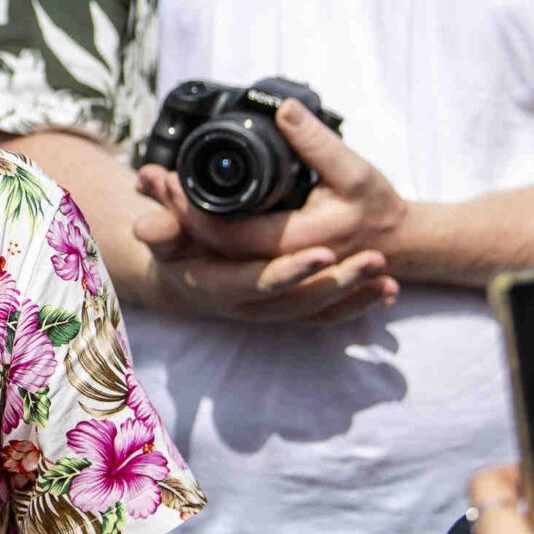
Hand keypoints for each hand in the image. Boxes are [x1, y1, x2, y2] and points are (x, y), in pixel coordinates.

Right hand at [129, 153, 397, 325]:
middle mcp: (247, 306)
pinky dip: (358, 306)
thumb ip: (162, 223)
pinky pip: (328, 315)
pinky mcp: (289, 311)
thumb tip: (146, 218)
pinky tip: (387, 291)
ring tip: (385, 273)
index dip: (291, 271)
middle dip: (339, 282)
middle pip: (299, 300)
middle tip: (374, 258)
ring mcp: (270, 312)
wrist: (185, 281)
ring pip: (318, 310)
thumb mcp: (166, 233)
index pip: (258, 282)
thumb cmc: (176, 248)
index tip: (324, 253)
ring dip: (354, 294)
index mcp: (218, 285)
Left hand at [139, 98, 408, 267]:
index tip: (162, 177)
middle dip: (173, 211)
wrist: (401, 247)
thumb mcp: (353, 172)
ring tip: (155, 190)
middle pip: (207, 246)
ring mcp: (270, 273)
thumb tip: (284, 110)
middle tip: (147, 178)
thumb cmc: (378, 208)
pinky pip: (225, 257)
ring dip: (180, 223)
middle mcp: (276, 267)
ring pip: (212, 253)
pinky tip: (180, 212)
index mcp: (294, 245)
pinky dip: (198, 234)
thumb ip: (316, 143)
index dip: (188, 208)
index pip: (224, 234)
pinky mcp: (268, 269)